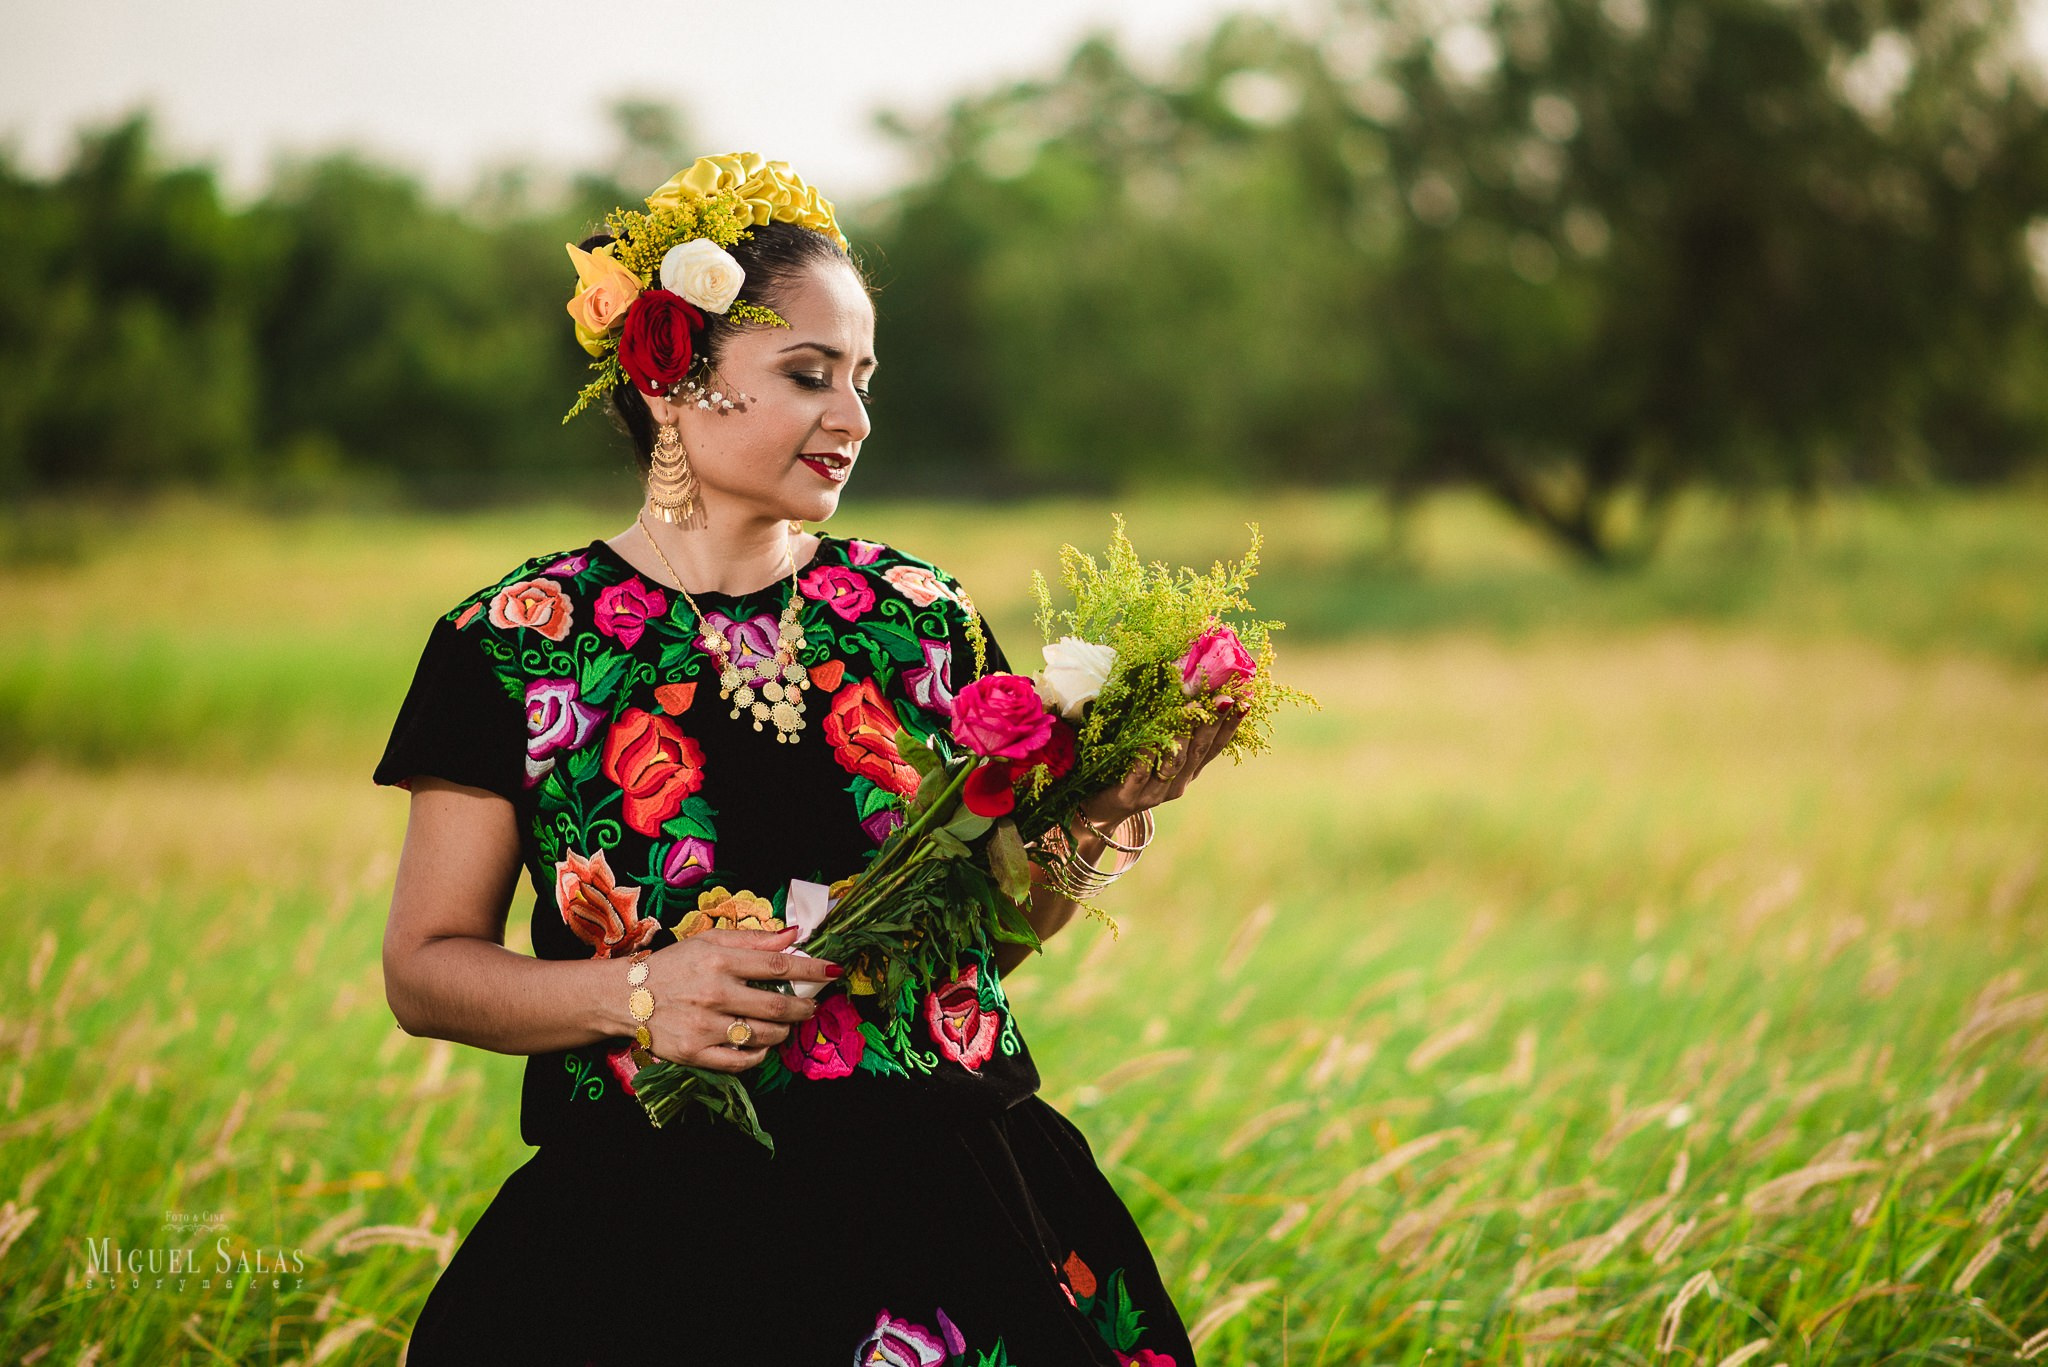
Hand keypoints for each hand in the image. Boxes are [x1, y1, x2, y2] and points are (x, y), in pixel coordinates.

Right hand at [641, 925, 840, 1072]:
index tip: (833, 971)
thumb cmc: (672, 966)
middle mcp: (714, 994)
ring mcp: (705, 1026)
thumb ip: (753, 939)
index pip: (778, 965)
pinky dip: (760, 1054)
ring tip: (786, 1023)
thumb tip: (794, 934)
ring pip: (764, 1035)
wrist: (623, 997)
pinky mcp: (695, 1053)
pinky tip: (762, 1044)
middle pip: (777, 1005)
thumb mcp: (709, 942)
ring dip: (784, 1030)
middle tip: (811, 1005)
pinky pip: (742, 1060)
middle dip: (804, 1006)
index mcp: (719, 962)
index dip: (811, 969)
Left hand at [1077, 700, 1245, 830]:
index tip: (1246, 700)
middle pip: (1200, 750)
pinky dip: (1149, 754)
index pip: (1216, 746)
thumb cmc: (1128, 769)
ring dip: (1185, 733)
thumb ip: (1172, 726)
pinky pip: (1141, 772)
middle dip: (1213, 723)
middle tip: (1225, 697)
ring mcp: (1155, 792)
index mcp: (1188, 771)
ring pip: (1175, 761)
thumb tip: (1186, 682)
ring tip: (1193, 708)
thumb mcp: (1156, 749)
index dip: (1231, 724)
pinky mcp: (1130, 797)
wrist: (1099, 811)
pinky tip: (1153, 737)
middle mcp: (1178, 783)